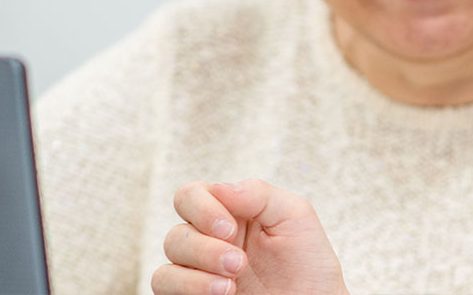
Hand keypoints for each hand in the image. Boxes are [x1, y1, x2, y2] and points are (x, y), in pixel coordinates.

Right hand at [151, 179, 348, 294]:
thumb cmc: (308, 264)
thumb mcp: (294, 216)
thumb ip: (258, 193)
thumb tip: (218, 188)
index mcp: (229, 213)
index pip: (191, 197)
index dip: (202, 208)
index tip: (230, 229)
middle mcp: (208, 241)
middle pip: (176, 234)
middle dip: (205, 248)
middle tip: (239, 263)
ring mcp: (199, 273)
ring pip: (167, 266)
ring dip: (196, 274)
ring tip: (231, 287)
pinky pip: (163, 287)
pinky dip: (188, 289)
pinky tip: (222, 293)